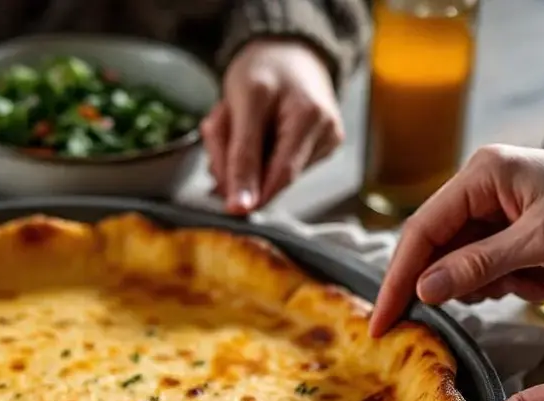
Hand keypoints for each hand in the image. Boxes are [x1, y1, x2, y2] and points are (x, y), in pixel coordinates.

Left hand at [202, 39, 343, 214]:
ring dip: (242, 161)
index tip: (225, 205)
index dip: (251, 194)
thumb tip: (241, 206)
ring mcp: (323, 143)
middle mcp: (325, 133)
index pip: (281, 176)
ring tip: (239, 127)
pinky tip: (256, 133)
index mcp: (311, 116)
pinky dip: (253, 156)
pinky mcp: (317, 150)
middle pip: (272, 178)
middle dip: (238, 167)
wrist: (284, 52)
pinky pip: (274, 166)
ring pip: (268, 174)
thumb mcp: (242, 104)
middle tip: (218, 141)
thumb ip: (240, 156)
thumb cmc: (264, 69)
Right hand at [371, 145, 543, 335]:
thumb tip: (424, 290)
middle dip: (453, 284)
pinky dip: (507, 283)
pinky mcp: (511, 232)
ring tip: (526, 283)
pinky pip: (486, 268)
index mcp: (479, 176)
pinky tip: (538, 281)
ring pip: (460, 264)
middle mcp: (480, 190)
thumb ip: (478, 265)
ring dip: (488, 286)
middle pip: (436, 250)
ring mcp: (495, 211)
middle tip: (462, 311)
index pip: (421, 232)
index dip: (397, 279)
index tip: (383, 320)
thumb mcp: (541, 241)